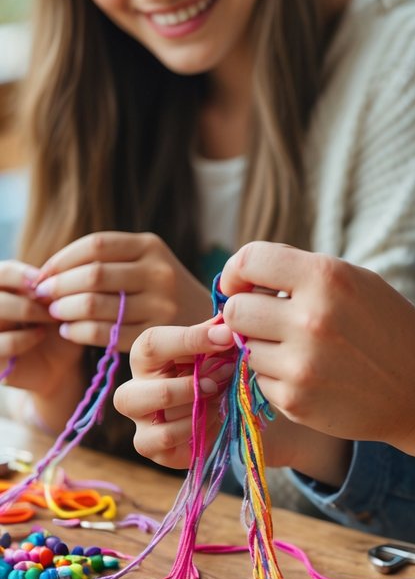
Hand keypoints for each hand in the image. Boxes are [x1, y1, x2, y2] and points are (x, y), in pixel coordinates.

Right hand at [0, 259, 82, 405]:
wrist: (59, 364)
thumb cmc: (56, 326)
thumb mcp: (56, 305)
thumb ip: (48, 289)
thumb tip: (46, 278)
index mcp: (3, 291)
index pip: (1, 272)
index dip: (20, 273)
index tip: (43, 280)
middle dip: (26, 293)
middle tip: (51, 302)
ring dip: (27, 311)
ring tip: (51, 317)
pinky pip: (1, 342)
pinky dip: (23, 337)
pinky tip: (40, 335)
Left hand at [33, 232, 211, 353]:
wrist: (209, 322)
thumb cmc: (160, 291)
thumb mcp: (145, 262)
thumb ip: (106, 261)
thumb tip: (47, 272)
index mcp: (151, 246)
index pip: (96, 245)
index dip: (62, 259)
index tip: (42, 273)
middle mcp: (159, 272)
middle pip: (92, 275)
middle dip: (58, 286)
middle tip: (41, 295)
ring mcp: (160, 304)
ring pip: (94, 305)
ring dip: (63, 310)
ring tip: (53, 313)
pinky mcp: (155, 334)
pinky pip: (104, 332)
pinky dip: (78, 332)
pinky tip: (69, 331)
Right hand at [120, 319, 348, 481]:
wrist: (234, 412)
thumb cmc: (221, 372)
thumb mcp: (220, 350)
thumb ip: (219, 334)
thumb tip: (228, 319)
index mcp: (148, 356)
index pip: (152, 343)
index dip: (189, 339)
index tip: (228, 336)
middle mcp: (136, 387)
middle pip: (135, 387)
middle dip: (185, 385)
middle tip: (219, 381)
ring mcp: (141, 419)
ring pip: (150, 417)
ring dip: (192, 406)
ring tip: (218, 399)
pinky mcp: (151, 445)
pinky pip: (162, 439)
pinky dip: (192, 429)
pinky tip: (211, 419)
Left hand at [215, 243, 414, 472]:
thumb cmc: (388, 327)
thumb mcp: (355, 281)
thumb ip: (300, 273)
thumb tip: (240, 278)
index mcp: (327, 277)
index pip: (249, 261)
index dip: (236, 272)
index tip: (241, 284)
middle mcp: (310, 318)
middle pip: (235, 310)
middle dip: (245, 312)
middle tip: (267, 319)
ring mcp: (300, 364)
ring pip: (244, 347)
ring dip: (262, 346)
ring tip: (298, 347)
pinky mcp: (295, 401)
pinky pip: (259, 380)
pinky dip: (276, 375)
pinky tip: (310, 374)